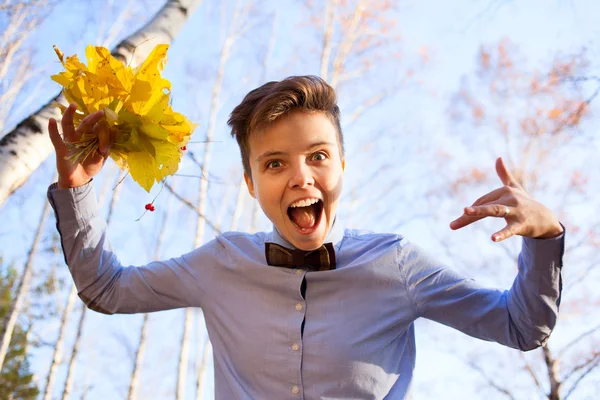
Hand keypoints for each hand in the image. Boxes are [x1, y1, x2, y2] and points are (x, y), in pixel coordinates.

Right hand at [48, 103, 113, 188]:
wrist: (79, 179)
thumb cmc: (91, 165)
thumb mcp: (102, 156)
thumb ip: (107, 145)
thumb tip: (114, 131)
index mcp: (91, 136)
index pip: (98, 129)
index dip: (105, 133)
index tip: (108, 142)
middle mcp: (80, 135)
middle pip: (86, 123)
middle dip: (93, 117)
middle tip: (101, 112)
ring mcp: (70, 140)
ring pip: (68, 124)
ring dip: (69, 114)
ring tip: (73, 105)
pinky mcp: (61, 147)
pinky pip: (55, 137)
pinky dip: (52, 129)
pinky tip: (51, 120)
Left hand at [449, 157, 563, 241]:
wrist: (545, 219)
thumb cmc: (526, 203)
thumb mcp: (514, 188)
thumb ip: (504, 174)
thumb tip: (498, 157)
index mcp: (504, 191)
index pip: (482, 202)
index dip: (470, 212)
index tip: (460, 220)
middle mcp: (509, 198)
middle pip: (484, 206)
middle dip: (467, 215)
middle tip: (452, 226)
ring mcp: (515, 210)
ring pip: (494, 210)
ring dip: (479, 210)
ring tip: (465, 211)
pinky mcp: (522, 223)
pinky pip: (509, 229)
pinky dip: (502, 234)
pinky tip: (493, 238)